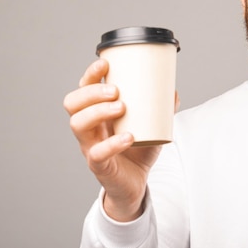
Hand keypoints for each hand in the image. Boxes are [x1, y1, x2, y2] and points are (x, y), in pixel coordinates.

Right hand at [63, 59, 169, 220]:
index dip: (90, 75)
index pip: (83, 89)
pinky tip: (128, 137)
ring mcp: (90, 146)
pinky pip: (97, 154)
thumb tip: (174, 91)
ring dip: (98, 112)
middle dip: (92, 92)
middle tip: (116, 90)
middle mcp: (89, 128)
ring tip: (121, 107)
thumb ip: (162, 109)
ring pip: (78, 125)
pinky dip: (112, 143)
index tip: (105, 63)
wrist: (136, 183)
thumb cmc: (138, 150)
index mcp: (97, 113)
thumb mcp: (152, 126)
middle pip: (73, 104)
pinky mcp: (99, 166)